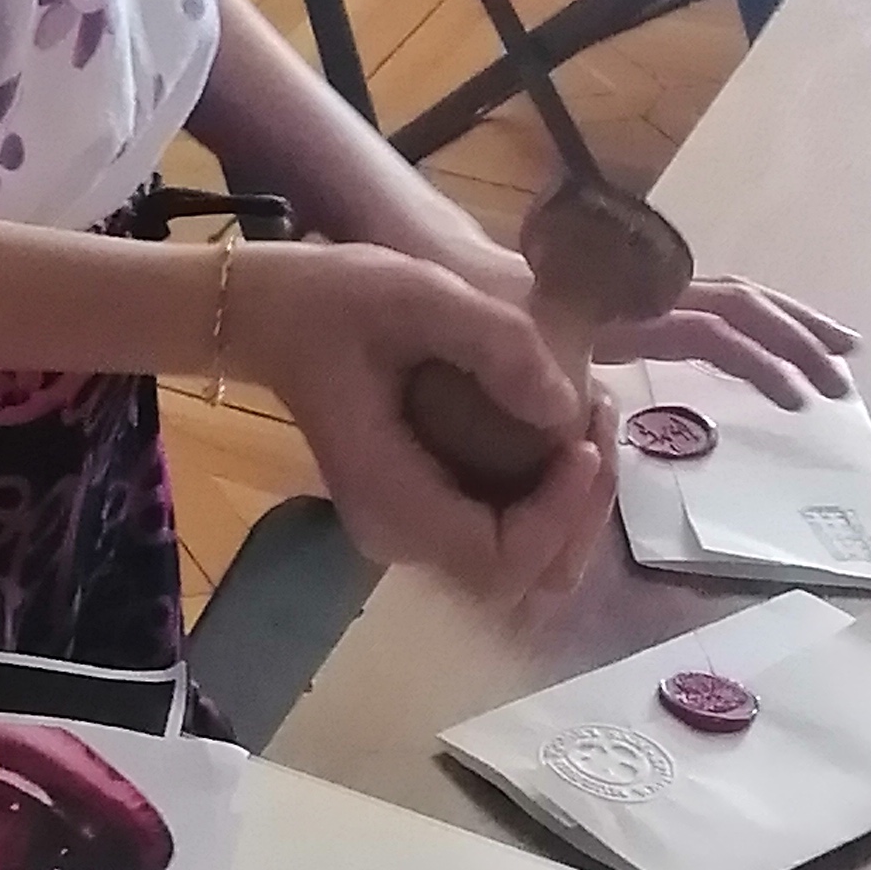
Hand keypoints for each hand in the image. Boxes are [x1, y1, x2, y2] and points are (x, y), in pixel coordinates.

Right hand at [228, 242, 612, 607]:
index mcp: (386, 499)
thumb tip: (566, 408)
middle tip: (601, 424)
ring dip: (574, 508)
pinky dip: (551, 500)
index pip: (498, 558)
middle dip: (579, 511)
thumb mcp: (415, 292)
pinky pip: (506, 536)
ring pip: (523, 565)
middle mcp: (397, 536)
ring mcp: (410, 530)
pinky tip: (568, 436)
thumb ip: (493, 340)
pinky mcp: (424, 511)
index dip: (556, 515)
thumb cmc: (331, 300)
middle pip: (523, 577)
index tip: (582, 443)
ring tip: (594, 426)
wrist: (269, 312)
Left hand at [443, 237, 855, 405]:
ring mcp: (639, 296)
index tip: (797, 398)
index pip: (711, 328)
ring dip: (782, 324)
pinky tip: (764, 351)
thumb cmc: (476, 313)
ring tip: (832, 356)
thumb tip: (593, 416)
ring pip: (728, 298)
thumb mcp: (513, 354)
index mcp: (625, 307)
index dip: (759, 359)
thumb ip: (552, 387)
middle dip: (795, 334)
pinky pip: (703, 308)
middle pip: (737, 301)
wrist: (444, 270)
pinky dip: (744, 327)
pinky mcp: (628, 306)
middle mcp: (642, 294)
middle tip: (844, 372)